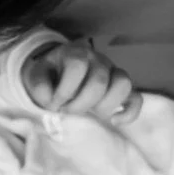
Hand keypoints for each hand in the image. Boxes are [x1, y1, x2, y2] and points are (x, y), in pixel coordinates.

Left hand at [23, 37, 139, 123]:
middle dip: (81, 104)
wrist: (59, 72)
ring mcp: (112, 73)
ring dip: (106, 105)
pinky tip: (114, 121)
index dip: (65, 90)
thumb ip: (39, 86)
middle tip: (69, 112)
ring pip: (123, 84)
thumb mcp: (37, 76)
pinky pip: (136, 98)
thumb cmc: (50, 76)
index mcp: (76, 53)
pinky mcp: (121, 89)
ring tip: (92, 114)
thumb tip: (51, 101)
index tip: (54, 104)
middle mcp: (98, 59)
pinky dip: (129, 112)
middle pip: (99, 81)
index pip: (77, 66)